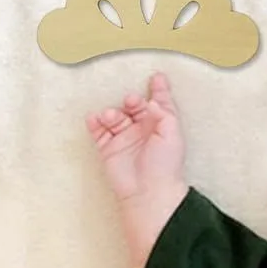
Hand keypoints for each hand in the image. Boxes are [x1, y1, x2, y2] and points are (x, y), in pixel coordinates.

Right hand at [86, 72, 185, 203]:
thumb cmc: (165, 163)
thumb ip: (163, 113)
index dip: (159, 90)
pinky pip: (99, 132)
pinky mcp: (109, 149)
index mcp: (161, 125)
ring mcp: (124, 139)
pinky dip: (95, 124)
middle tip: (130, 100)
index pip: (160, 103)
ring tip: (110, 115)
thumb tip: (151, 101)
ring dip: (111, 113)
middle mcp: (143, 130)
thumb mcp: (172, 133)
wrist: (148, 191)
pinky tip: (94, 118)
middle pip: (135, 107)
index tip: (157, 76)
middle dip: (132, 101)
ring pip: (115, 117)